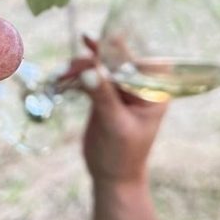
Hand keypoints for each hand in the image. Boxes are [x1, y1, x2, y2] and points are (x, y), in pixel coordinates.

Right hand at [61, 36, 168, 184]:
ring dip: (84, 65)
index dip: (119, 50)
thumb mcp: (114, 125)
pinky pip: (93, 77)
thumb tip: (89, 70)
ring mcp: (122, 89)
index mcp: (153, 92)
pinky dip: (80, 74)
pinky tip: (66, 70)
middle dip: (96, 58)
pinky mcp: (105, 94)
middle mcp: (140, 87)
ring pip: (103, 67)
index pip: (139, 62)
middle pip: (118, 61)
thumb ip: (103, 96)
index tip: (98, 43)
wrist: (111, 177)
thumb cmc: (121, 155)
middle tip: (75, 64)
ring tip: (65, 71)